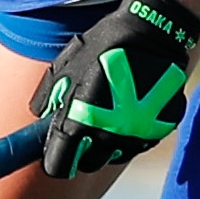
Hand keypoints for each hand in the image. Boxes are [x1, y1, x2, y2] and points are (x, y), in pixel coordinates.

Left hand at [30, 0, 199, 178]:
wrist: (155, 33)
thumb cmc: (104, 46)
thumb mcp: (66, 66)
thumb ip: (49, 98)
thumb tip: (40, 119)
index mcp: (81, 120)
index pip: (59, 165)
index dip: (56, 161)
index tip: (56, 153)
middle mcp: (108, 134)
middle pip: (88, 164)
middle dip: (83, 151)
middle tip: (84, 128)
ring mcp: (136, 134)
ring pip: (115, 155)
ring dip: (108, 142)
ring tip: (110, 112)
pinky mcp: (158, 129)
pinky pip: (138, 143)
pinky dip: (131, 134)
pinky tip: (131, 109)